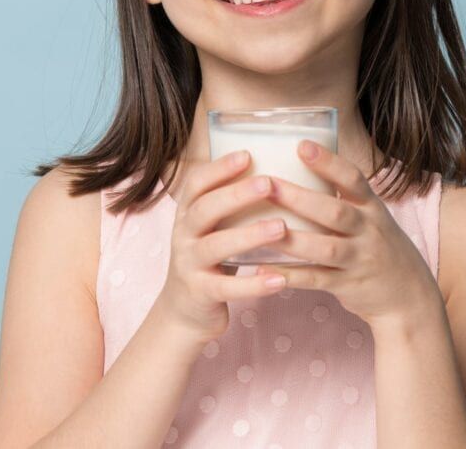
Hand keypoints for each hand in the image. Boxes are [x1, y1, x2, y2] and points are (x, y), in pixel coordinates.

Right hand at [155, 150, 292, 344]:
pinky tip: (280, 280)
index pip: (196, 183)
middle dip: (237, 195)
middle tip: (269, 184)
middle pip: (205, 209)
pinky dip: (254, 285)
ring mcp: (189, 265)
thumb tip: (276, 165)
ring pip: (216, 246)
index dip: (219, 168)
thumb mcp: (211, 226)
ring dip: (249, 235)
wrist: (185, 311)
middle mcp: (184, 235)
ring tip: (281, 227)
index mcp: (188, 213)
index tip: (247, 154)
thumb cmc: (210, 258)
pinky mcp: (201, 293)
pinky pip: (227, 288)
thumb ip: (231, 202)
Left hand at [254, 140, 444, 329]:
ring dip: (292, 239)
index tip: (301, 146)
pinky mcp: (349, 287)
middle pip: (335, 212)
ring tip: (260, 228)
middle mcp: (369, 231)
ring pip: (325, 248)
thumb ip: (344, 198)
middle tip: (267, 185)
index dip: (328, 162)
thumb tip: (301, 166)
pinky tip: (262, 268)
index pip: (353, 179)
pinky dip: (290, 275)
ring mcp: (360, 260)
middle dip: (300, 198)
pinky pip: (316, 280)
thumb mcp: (373, 218)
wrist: (411, 296)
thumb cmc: (380, 248)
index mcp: (373, 208)